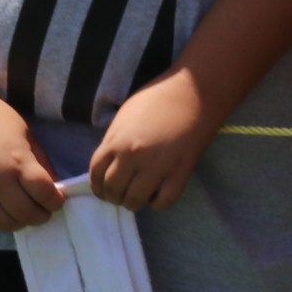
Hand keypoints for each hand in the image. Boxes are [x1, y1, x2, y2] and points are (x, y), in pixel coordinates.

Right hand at [0, 80, 64, 230]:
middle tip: (46, 211)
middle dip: (40, 216)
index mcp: (16, 160)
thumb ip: (40, 162)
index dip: (55, 201)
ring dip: (19, 223)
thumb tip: (53, 186)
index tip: (59, 200)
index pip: (42, 191)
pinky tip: (4, 216)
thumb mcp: (26, 134)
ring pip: (1, 222)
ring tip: (26, 215)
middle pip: (24, 212)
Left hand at [89, 69, 217, 211]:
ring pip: (134, 201)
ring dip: (133, 202)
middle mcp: (132, 157)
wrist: (197, 89)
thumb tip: (111, 162)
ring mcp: (157, 165)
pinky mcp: (180, 171)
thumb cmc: (160, 96)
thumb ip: (114, 139)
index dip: (97, 186)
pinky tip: (160, 192)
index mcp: (116, 141)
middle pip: (112, 190)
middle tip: (123, 193)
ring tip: (140, 195)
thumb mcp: (125, 114)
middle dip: (114, 196)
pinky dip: (159, 203)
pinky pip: (163, 202)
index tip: (105, 188)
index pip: (95, 175)